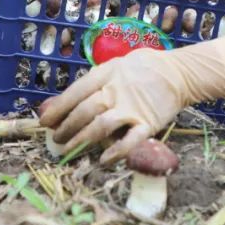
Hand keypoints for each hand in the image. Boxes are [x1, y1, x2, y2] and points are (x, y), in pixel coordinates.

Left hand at [39, 48, 189, 163]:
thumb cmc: (145, 67)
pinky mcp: (148, 124)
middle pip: (85, 110)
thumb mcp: (118, 64)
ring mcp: (133, 108)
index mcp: (108, 73)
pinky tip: (103, 161)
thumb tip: (68, 98)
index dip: (58, 107)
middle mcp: (117, 90)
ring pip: (101, 126)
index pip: (77, 91)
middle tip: (56, 138)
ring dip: (82, 140)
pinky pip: (130, 140)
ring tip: (68, 150)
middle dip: (66, 127)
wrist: (180, 73)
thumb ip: (97, 80)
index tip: (44, 121)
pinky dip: (116, 152)